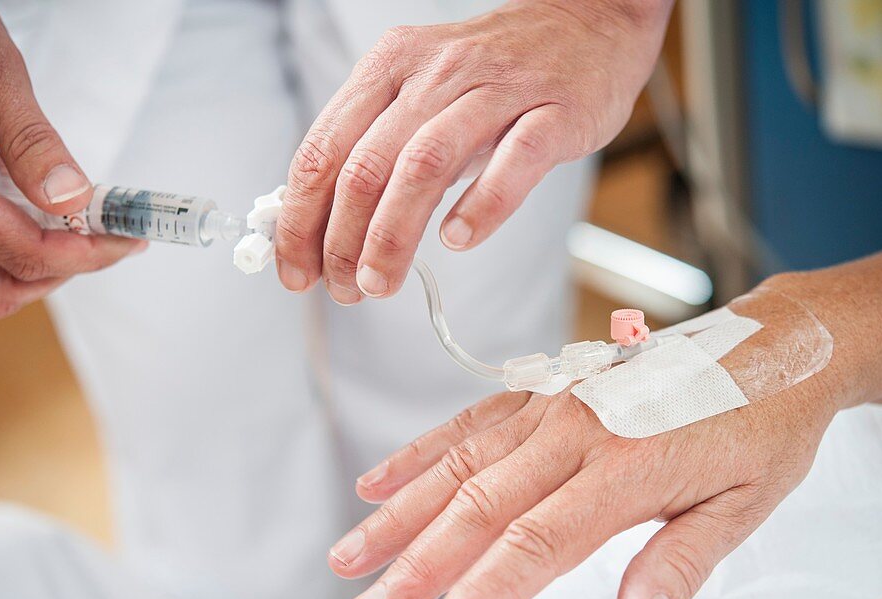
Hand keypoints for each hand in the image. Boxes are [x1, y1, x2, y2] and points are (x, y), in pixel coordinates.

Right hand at [0, 0, 144, 318]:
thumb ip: (29, 136)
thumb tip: (70, 197)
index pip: (21, 252)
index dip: (85, 255)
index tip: (127, 237)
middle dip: (63, 272)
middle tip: (109, 238)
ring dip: (39, 263)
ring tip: (82, 223)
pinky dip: (12, 241)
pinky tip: (43, 205)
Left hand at [275, 0, 671, 303]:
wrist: (586, 24)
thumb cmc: (493, 75)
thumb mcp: (420, 95)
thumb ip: (375, 149)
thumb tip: (321, 224)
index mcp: (389, 67)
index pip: (323, 149)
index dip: (300, 219)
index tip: (295, 269)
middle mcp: (436, 74)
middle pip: (367, 164)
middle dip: (342, 240)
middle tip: (345, 288)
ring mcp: (497, 91)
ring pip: (426, 164)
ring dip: (393, 234)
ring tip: (381, 281)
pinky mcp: (554, 112)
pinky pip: (514, 160)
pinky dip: (481, 205)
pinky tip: (458, 239)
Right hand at [326, 291, 843, 598]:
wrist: (778, 343)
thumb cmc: (766, 426)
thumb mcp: (746, 505)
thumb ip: (680, 564)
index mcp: (627, 468)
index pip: (535, 546)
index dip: (478, 598)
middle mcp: (577, 431)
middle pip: (478, 507)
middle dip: (415, 567)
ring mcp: (555, 403)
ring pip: (459, 463)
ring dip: (399, 514)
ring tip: (349, 556)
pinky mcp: (548, 388)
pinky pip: (472, 420)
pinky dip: (422, 451)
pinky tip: (379, 481)